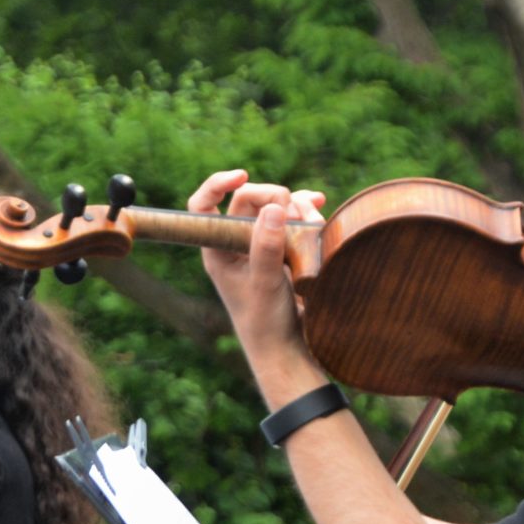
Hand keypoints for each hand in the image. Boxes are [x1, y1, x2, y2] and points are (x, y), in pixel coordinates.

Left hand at [187, 171, 325, 370]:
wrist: (287, 348)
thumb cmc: (266, 323)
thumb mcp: (265, 284)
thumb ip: (266, 246)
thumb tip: (272, 207)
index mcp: (218, 250)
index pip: (204, 206)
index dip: (218, 184)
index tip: (242, 175)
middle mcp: (237, 244)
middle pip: (249, 200)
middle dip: (274, 198)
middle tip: (294, 211)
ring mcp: (261, 246)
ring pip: (274, 207)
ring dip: (295, 206)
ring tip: (312, 219)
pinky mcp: (283, 250)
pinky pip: (291, 220)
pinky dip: (305, 212)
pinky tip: (318, 209)